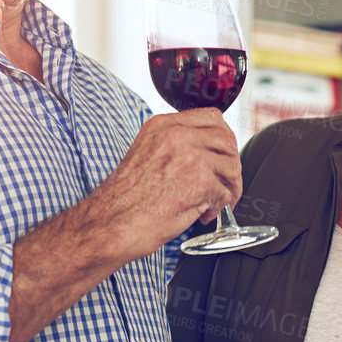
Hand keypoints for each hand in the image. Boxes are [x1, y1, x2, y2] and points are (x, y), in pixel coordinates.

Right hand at [89, 109, 240, 259]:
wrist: (110, 223)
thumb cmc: (123, 200)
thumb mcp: (146, 155)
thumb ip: (174, 147)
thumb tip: (204, 155)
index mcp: (163, 126)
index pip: (211, 118)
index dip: (223, 140)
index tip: (222, 157)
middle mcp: (177, 135)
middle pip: (227, 141)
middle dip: (230, 166)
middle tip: (224, 185)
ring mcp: (190, 156)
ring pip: (231, 166)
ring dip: (227, 189)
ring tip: (212, 204)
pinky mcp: (200, 181)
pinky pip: (225, 193)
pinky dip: (218, 208)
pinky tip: (202, 215)